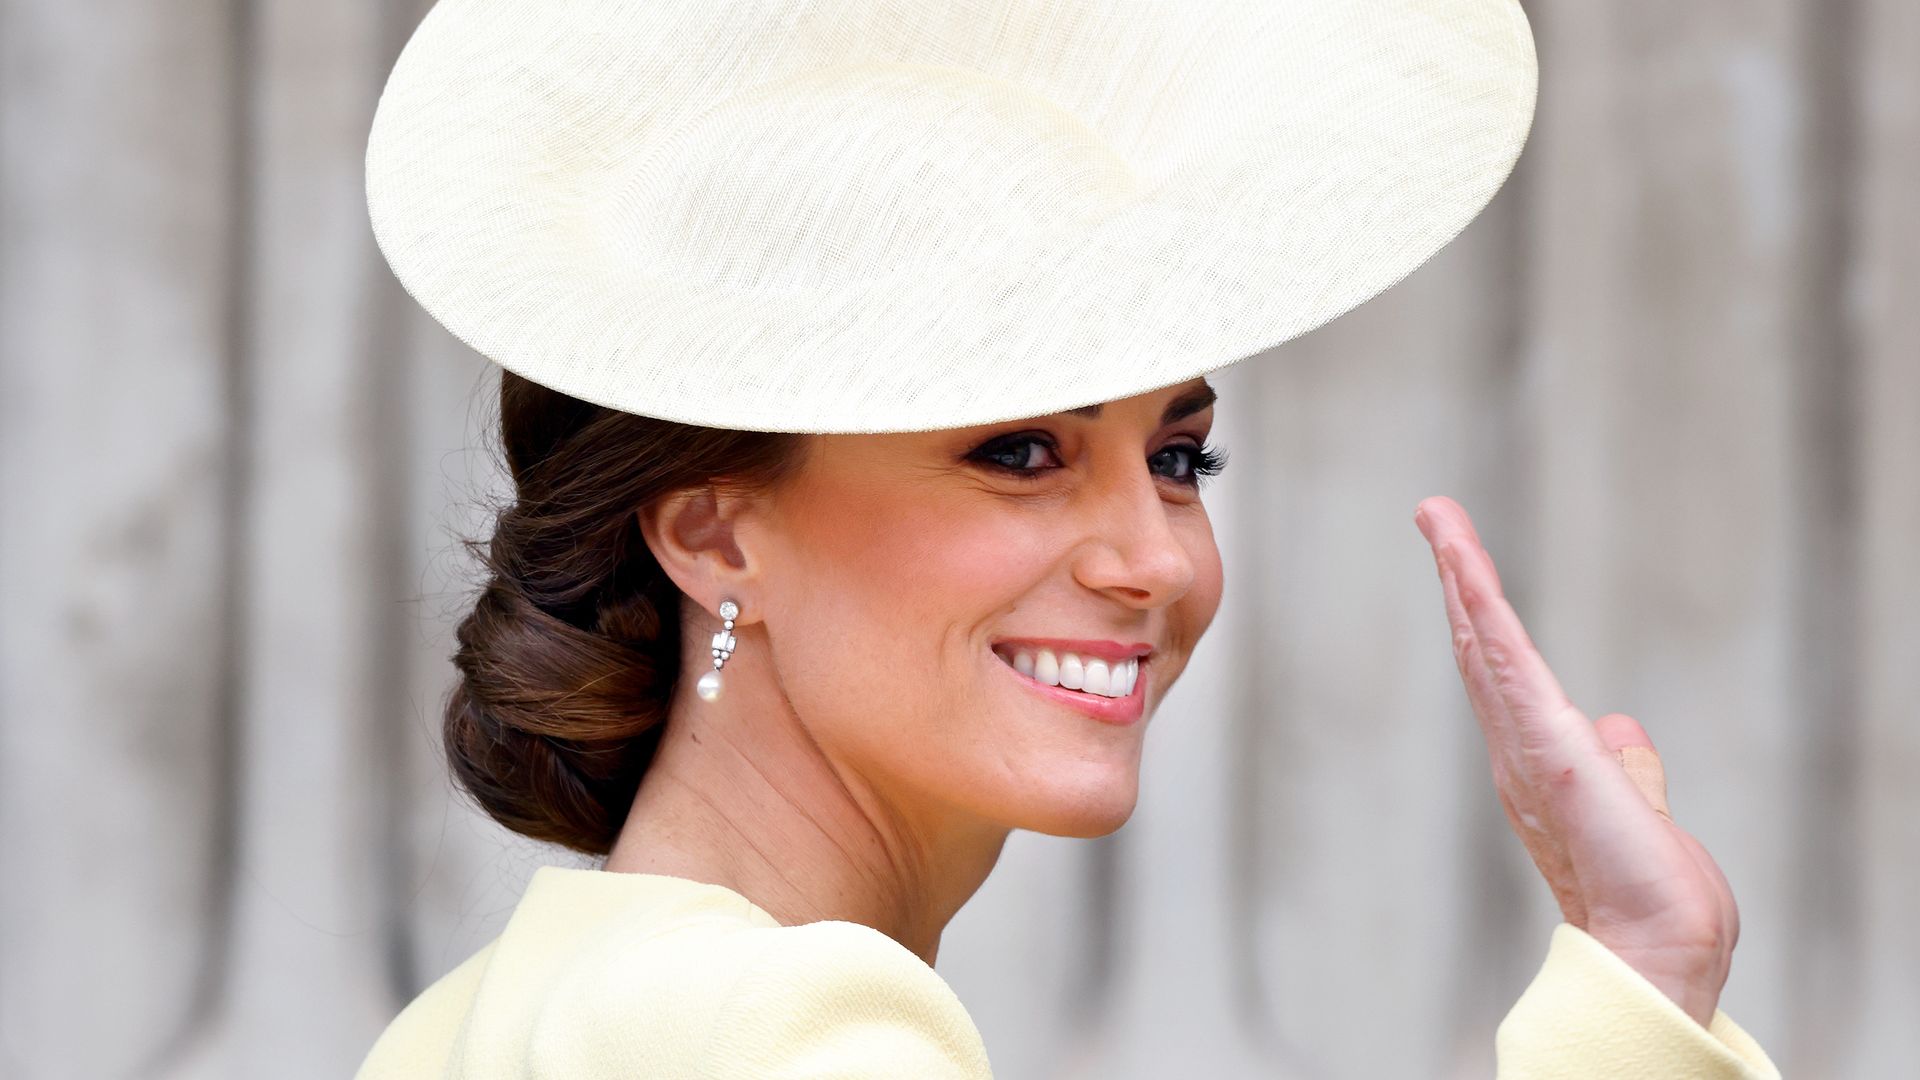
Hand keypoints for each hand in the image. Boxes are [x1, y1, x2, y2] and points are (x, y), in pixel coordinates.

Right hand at [1413, 496, 1738, 1028]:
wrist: (1659, 941)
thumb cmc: (1652, 895)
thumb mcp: (1639, 807)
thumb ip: (1627, 765)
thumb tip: (1622, 728)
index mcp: (1537, 763)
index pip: (1502, 675)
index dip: (1478, 619)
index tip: (1461, 567)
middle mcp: (1516, 751)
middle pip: (1479, 648)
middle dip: (1457, 578)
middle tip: (1435, 518)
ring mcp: (1524, 744)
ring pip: (1484, 643)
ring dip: (1461, 573)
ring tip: (1439, 518)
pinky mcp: (1543, 740)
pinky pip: (1506, 659)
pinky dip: (1482, 606)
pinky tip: (1463, 563)